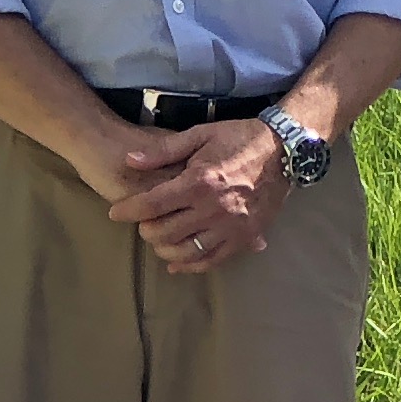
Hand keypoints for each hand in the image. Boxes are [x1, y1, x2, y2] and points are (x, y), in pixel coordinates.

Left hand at [106, 117, 291, 275]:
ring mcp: (230, 227)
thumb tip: (130, 160)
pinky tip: (177, 264)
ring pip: (185, 252)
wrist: (285, 151)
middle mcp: (213, 209)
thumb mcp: (201, 135)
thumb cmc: (240, 138)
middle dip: (146, 229)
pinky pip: (211, 260)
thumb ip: (164, 150)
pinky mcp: (244, 238)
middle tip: (144, 222)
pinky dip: (190, 266)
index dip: (128, 210)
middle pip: (164, 232)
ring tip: (159, 240)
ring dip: (164, 249)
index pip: (152, 204)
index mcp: (199, 182)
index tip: (115, 213)